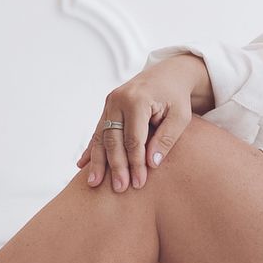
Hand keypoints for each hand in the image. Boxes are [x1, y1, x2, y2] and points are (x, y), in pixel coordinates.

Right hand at [76, 59, 196, 192]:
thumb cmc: (177, 98)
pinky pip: (97, 131)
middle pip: (114, 139)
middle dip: (116, 166)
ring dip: (98, 161)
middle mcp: (118, 99)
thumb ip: (166, 139)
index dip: (135, 163)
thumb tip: (151, 164)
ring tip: (94, 184)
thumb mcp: (180, 117)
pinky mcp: (107, 108)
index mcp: (137, 100)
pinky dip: (91, 149)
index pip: (134, 139)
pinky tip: (82, 165)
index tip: (139, 183)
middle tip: (119, 189)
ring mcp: (109, 103)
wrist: (168, 74)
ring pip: (101, 137)